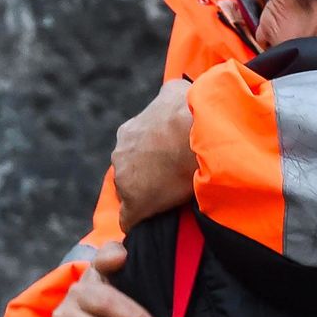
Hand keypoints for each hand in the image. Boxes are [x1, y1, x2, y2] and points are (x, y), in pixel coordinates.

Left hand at [112, 79, 195, 232]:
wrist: (196, 133)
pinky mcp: (134, 204)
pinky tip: (147, 226)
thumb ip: (168, 94)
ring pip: (130, 193)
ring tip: (170, 200)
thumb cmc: (188, 111)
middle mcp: (120, 153)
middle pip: (130, 171)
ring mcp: (124, 179)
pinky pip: (131, 219)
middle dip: (146, 175)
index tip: (167, 161)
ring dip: (147, 196)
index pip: (134, 149)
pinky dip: (139, 221)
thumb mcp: (175, 91)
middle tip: (171, 180)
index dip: (150, 157)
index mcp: (129, 131)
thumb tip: (172, 91)